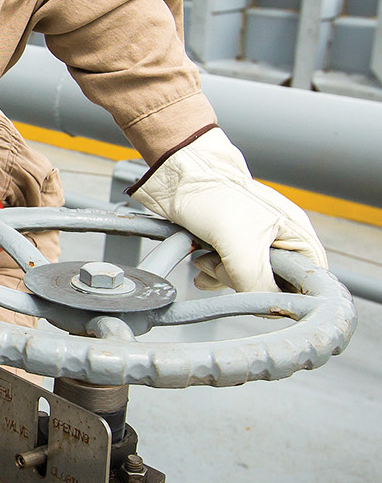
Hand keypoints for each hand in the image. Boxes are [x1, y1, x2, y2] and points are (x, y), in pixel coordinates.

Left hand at [130, 129, 325, 291]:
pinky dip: (209, 272)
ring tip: (207, 256)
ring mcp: (251, 244)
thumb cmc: (214, 193)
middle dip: (241, 281)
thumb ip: (257, 281)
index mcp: (297, 237)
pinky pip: (223, 273)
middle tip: (225, 262)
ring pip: (243, 282)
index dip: (281, 292)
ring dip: (220, 276)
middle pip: (270, 286)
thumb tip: (264, 309)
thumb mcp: (242, 244)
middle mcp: (278, 241)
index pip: (306, 283)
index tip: (256, 288)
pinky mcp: (226, 245)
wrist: (177, 174)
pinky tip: (199, 259)